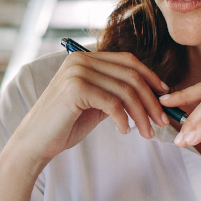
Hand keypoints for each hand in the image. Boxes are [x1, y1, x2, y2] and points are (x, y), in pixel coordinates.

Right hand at [6, 52, 170, 168]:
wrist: (35, 142)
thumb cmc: (64, 125)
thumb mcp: (95, 104)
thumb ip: (116, 94)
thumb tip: (152, 96)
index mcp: (85, 58)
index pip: (127, 60)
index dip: (151, 76)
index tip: (165, 95)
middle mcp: (81, 60)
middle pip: (131, 75)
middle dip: (151, 99)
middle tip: (162, 121)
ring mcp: (77, 72)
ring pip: (125, 90)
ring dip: (142, 114)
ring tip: (148, 132)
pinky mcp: (75, 89)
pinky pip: (112, 103)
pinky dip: (124, 119)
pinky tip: (125, 131)